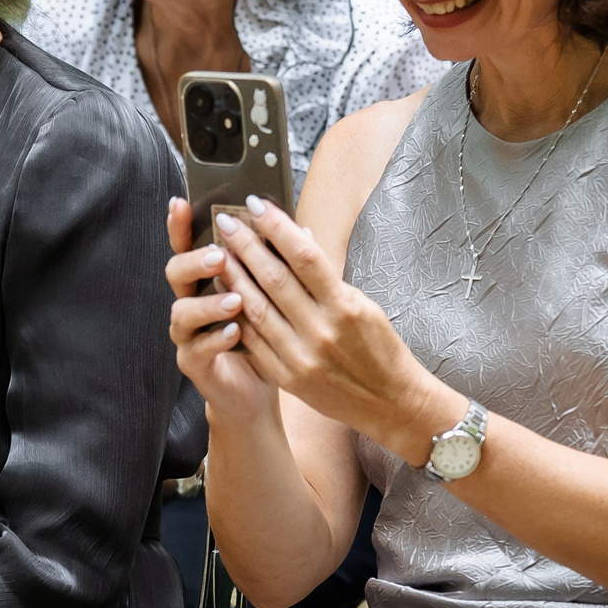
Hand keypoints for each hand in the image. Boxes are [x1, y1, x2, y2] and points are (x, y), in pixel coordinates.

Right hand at [164, 198, 278, 426]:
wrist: (256, 389)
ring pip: (181, 312)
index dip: (180, 225)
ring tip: (235, 299)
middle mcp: (191, 301)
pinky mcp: (193, 363)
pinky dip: (216, 339)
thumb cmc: (266, 337)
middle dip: (195, 261)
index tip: (181, 203)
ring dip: (207, 303)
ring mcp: (188, 334)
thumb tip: (303, 230)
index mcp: (207, 280)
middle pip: (176, 272)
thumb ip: (278, 266)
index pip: (188, 245)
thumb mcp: (276, 298)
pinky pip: (196, 349)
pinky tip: (236, 332)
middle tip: (220, 255)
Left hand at [213, 196, 457, 464]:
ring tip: (217, 252)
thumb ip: (328, 277)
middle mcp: (321, 330)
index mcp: (344, 306)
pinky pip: (254, 340)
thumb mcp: (363, 304)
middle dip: (246, 246)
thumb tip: (300, 238)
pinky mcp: (287, 377)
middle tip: (225, 220)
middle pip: (274, 279)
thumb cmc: (380, 348)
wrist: (390, 402)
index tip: (256, 205)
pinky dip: (237, 314)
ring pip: (256, 308)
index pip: (304, 256)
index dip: (278, 227)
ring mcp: (301, 356)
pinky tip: (223, 293)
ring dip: (233, 277)